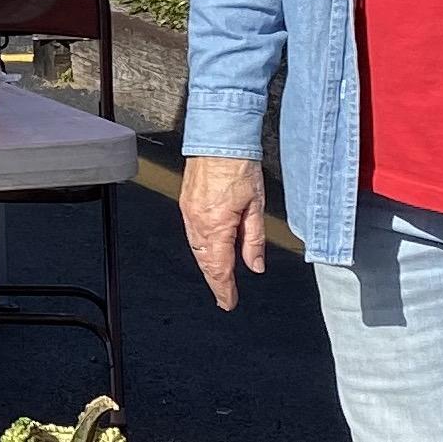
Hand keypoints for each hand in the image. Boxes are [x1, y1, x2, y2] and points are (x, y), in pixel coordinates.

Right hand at [179, 155, 268, 310]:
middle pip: (205, 262)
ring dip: (207, 266)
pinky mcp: (186, 203)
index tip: (229, 303)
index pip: (220, 268)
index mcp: (217, 225)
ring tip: (219, 278)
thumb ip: (254, 239)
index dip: (225, 289)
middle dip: (215, 282)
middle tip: (224, 297)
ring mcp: (189, 213)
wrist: (218, 139)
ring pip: (196, 250)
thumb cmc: (239, 166)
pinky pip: (192, 235)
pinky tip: (209, 252)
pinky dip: (200, 249)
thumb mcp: (256, 205)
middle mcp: (198, 222)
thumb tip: (255, 265)